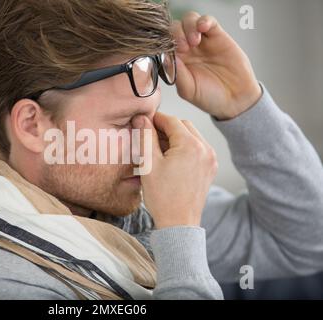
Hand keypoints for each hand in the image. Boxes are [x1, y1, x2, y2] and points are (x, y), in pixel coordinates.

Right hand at [133, 113, 217, 228]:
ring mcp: (210, 159)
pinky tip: (170, 158)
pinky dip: (184, 147)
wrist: (178, 224)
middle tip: (149, 136)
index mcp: (191, 145)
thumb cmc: (163, 197)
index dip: (155, 119)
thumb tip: (142, 118)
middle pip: (183, 125)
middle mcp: (205, 149)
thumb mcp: (149, 164)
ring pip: (191, 136)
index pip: (171, 120)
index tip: (143, 122)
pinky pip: (197, 148)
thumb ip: (146, 137)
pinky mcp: (210, 168)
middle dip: (166, 127)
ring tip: (158, 149)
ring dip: (175, 137)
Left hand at [171, 12, 261, 119]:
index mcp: (176, 62)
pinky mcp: (218, 36)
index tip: (173, 53)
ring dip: (188, 27)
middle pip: (174, 29)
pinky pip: (208, 21)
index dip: (165, 44)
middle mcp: (187, 50)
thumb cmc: (209, 98)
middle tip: (184, 48)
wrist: (234, 100)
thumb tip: (167, 56)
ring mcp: (202, 42)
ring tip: (195, 42)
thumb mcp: (188, 90)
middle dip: (176, 34)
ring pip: (189, 21)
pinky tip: (203, 28)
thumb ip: (177, 74)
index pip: (164, 44)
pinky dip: (204, 20)